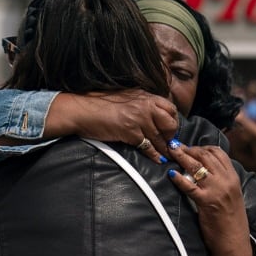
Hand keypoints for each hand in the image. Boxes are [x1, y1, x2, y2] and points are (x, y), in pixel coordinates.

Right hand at [48, 90, 178, 162]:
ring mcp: (139, 119)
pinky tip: (157, 159)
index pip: (170, 108)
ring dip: (165, 149)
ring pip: (160, 138)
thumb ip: (141, 103)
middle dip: (171, 135)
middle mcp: (145, 106)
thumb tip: (154, 114)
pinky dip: (154, 155)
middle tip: (169, 143)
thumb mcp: (126, 97)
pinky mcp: (131, 132)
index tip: (171, 129)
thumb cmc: (100, 103)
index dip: (173, 120)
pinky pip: (148, 147)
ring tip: (168, 155)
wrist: (82, 110)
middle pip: (170, 123)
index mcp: (145, 96)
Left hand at [165, 140, 250, 255]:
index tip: (190, 147)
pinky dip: (179, 178)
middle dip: (189, 148)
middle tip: (175, 146)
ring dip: (182, 156)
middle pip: (206, 155)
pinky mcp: (206, 202)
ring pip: (197, 166)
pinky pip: (190, 186)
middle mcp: (226, 180)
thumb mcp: (231, 195)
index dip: (202, 147)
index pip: (218, 153)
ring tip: (171, 152)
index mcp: (233, 177)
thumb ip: (221, 181)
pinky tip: (171, 174)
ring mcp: (217, 190)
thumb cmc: (231, 220)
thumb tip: (205, 171)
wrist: (234, 241)